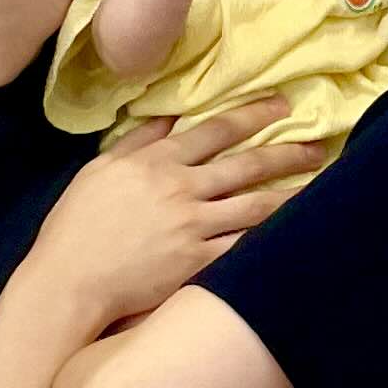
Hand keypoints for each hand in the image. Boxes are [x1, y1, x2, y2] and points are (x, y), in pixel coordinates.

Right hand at [27, 97, 325, 333]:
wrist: (68, 280)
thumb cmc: (76, 225)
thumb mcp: (101, 170)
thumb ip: (138, 142)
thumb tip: (170, 116)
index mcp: (158, 162)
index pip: (216, 130)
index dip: (254, 115)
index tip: (283, 106)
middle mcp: (181, 189)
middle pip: (246, 164)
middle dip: (287, 152)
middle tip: (318, 145)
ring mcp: (192, 227)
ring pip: (255, 206)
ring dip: (291, 194)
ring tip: (319, 186)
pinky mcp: (196, 264)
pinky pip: (243, 247)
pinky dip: (270, 238)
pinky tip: (293, 233)